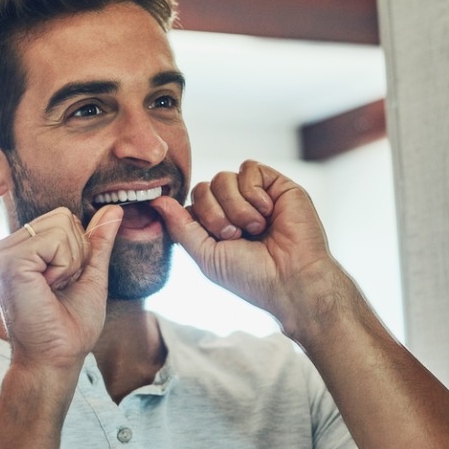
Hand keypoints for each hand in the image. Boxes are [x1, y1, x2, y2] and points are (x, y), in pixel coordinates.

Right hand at [0, 205, 122, 372]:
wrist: (55, 359)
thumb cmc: (70, 326)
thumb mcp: (90, 275)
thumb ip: (98, 241)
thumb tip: (113, 208)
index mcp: (20, 249)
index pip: (63, 218)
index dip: (78, 250)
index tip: (64, 283)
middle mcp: (5, 247)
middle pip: (63, 217)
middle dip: (76, 253)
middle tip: (59, 287)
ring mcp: (2, 252)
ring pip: (61, 225)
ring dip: (70, 262)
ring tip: (52, 289)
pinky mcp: (7, 261)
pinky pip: (55, 240)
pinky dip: (64, 266)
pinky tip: (47, 289)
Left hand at [151, 160, 342, 325]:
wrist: (291, 279)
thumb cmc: (250, 275)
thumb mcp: (206, 255)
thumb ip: (180, 227)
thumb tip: (156, 200)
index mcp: (216, 225)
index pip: (190, 203)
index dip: (198, 219)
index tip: (218, 241)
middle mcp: (234, 207)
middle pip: (203, 188)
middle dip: (215, 215)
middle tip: (237, 236)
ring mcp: (255, 195)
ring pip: (224, 177)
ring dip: (236, 208)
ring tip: (255, 228)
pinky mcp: (276, 184)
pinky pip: (249, 169)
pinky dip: (254, 193)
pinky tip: (269, 212)